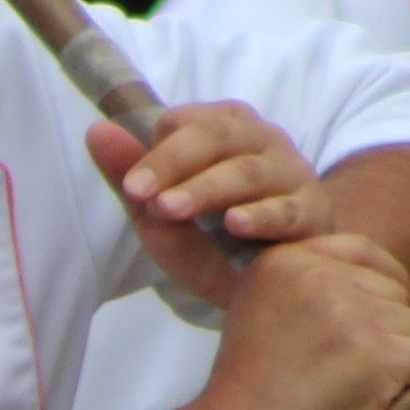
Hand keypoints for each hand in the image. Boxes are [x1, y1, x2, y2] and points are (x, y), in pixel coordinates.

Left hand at [91, 102, 320, 307]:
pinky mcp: (313, 211)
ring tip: (171, 208)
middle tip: (140, 194)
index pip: (187, 122)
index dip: (157, 151)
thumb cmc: (212, 243)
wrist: (267, 287)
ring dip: (207, 189)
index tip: (132, 186)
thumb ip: (129, 174)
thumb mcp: (161, 212)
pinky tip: (235, 224)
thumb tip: (95, 131)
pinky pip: (288, 209)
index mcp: (222, 128)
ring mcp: (290, 172)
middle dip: (174, 162)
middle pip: (217, 136)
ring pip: (248, 171)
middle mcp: (260, 140)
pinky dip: (261, 215)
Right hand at [178, 229, 409, 409]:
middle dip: (390, 330)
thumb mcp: (258, 310)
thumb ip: (298, 284)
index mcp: (286, 260)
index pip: (365, 252)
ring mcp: (351, 317)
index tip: (378, 320)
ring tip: (362, 390)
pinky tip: (394, 403)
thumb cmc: (249, 390)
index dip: (385, 284)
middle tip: (354, 371)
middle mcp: (318, 278)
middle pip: (395, 293)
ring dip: (404, 361)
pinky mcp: (377, 357)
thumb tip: (367, 278)